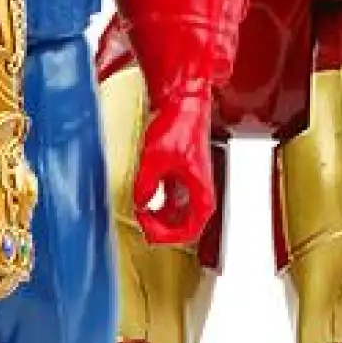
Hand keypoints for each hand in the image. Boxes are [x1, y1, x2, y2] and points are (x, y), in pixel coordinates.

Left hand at [132, 91, 215, 246]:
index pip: (190, 232)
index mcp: (202, 194)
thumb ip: (146, 184)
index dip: (166, 236)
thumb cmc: (180, 127)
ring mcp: (190, 186)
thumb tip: (140, 202)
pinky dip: (157, 204)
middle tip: (141, 223)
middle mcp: (199, 193)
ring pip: (177, 215)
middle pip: (184, 227)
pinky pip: (170, 201)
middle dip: (161, 229)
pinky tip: (142, 199)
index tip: (147, 231)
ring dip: (159, 218)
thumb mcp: (156, 158)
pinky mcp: (181, 177)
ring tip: (139, 213)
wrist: (184, 105)